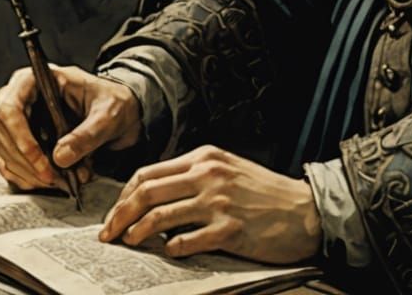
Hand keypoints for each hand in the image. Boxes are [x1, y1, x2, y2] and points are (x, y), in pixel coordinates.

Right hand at [0, 64, 141, 190]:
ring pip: (1, 150)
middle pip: (0, 132)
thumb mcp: (108, 114)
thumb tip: (59, 157)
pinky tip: (46, 182)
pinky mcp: (18, 140)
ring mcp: (15, 119)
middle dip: (24, 160)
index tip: (42, 162)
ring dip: (25, 172)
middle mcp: (19, 96)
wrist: (117, 112)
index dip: (20, 137)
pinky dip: (24, 177)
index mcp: (36, 79)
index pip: (10, 107)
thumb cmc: (112, 102)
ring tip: (57, 182)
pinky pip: (8, 161)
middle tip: (52, 179)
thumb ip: (87, 134)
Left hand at [98, 145, 320, 264]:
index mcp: (204, 157)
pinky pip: (186, 242)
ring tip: (128, 244)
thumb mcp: (227, 170)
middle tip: (107, 234)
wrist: (304, 209)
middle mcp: (208, 175)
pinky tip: (168, 253)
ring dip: (137, 233)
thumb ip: (193, 178)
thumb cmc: (264, 193)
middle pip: (147, 192)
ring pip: (160, 216)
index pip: (149, 172)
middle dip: (119, 215)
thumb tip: (155, 199)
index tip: (114, 213)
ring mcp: (218, 202)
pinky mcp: (229, 230)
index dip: (124, 195)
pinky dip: (170, 249)